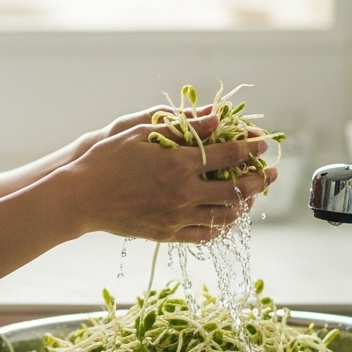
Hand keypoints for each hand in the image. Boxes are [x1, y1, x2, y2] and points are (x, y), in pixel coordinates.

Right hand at [49, 113, 275, 243]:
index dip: (250, 148)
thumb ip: (182, 126)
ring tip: (254, 196)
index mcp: (178, 163)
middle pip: (236, 188)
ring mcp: (176, 216)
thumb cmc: (107, 159)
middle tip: (270, 173)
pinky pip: (205, 234)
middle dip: (259, 179)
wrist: (81, 197)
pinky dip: (223, 226)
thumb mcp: (141, 132)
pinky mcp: (167, 234)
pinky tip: (228, 218)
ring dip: (246, 204)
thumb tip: (216, 117)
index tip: (261, 143)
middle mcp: (183, 192)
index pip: (228, 154)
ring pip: (225, 214)